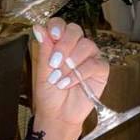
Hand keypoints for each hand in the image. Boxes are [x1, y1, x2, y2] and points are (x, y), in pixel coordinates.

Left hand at [33, 17, 109, 132]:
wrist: (58, 114)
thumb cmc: (49, 93)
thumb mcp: (42, 70)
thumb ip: (44, 49)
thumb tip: (38, 27)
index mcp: (59, 43)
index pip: (60, 24)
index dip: (57, 26)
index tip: (53, 35)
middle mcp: (76, 46)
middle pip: (75, 30)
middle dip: (64, 44)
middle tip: (54, 62)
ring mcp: (90, 57)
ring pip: (86, 45)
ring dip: (71, 61)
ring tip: (59, 78)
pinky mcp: (100, 70)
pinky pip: (95, 63)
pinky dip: (80, 73)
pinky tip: (68, 82)